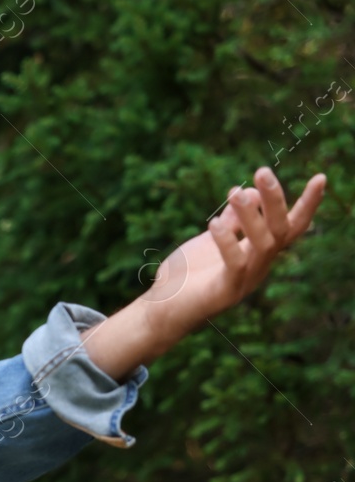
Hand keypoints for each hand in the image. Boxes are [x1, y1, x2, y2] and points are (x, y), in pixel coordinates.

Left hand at [144, 167, 327, 339]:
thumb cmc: (187, 274)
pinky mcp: (226, 292)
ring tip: (234, 192)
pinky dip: (227, 241)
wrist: (162, 309)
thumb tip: (252, 192)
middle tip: (262, 171)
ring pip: (263, 244)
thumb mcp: (212, 239)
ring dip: (251, 216)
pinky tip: (213, 223)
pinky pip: (235, 264)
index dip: (308, 204)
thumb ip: (233, 220)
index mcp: (258, 253)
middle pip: (281, 230)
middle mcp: (259, 267)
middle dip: (276, 200)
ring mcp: (245, 281)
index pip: (292, 227)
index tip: (320, 177)